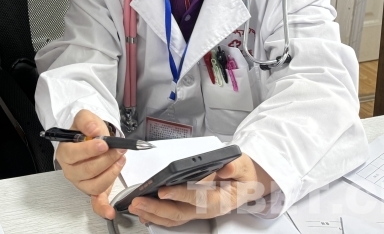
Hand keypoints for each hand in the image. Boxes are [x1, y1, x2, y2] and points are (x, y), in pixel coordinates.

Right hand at [55, 110, 126, 219]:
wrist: (92, 138)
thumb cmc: (86, 131)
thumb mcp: (85, 118)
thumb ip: (87, 121)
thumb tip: (94, 130)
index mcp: (65, 152)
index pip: (73, 154)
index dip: (89, 150)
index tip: (104, 144)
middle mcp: (70, 170)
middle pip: (87, 170)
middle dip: (106, 159)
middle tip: (119, 150)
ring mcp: (81, 182)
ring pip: (96, 184)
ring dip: (111, 173)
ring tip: (121, 160)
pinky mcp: (92, 190)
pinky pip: (96, 202)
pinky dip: (103, 208)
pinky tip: (110, 211)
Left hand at [127, 154, 274, 226]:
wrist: (247, 185)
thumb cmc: (243, 175)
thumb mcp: (243, 166)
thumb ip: (235, 167)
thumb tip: (225, 169)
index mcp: (221, 199)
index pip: (198, 197)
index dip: (180, 194)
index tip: (164, 190)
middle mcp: (207, 209)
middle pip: (180, 211)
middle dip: (157, 208)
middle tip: (139, 201)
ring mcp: (198, 212)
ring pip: (174, 217)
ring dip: (153, 214)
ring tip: (135, 207)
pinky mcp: (192, 211)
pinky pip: (174, 218)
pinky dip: (157, 217)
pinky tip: (144, 213)